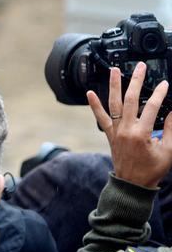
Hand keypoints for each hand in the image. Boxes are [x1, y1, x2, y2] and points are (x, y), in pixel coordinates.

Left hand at [87, 62, 171, 187]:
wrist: (132, 184)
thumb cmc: (151, 170)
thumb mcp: (169, 152)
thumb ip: (171, 130)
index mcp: (141, 134)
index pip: (152, 107)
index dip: (159, 94)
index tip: (165, 84)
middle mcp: (126, 129)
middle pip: (130, 99)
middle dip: (136, 81)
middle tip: (140, 67)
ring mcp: (116, 131)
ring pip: (113, 104)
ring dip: (114, 85)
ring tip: (114, 70)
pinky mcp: (110, 134)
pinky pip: (100, 118)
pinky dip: (94, 105)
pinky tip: (89, 93)